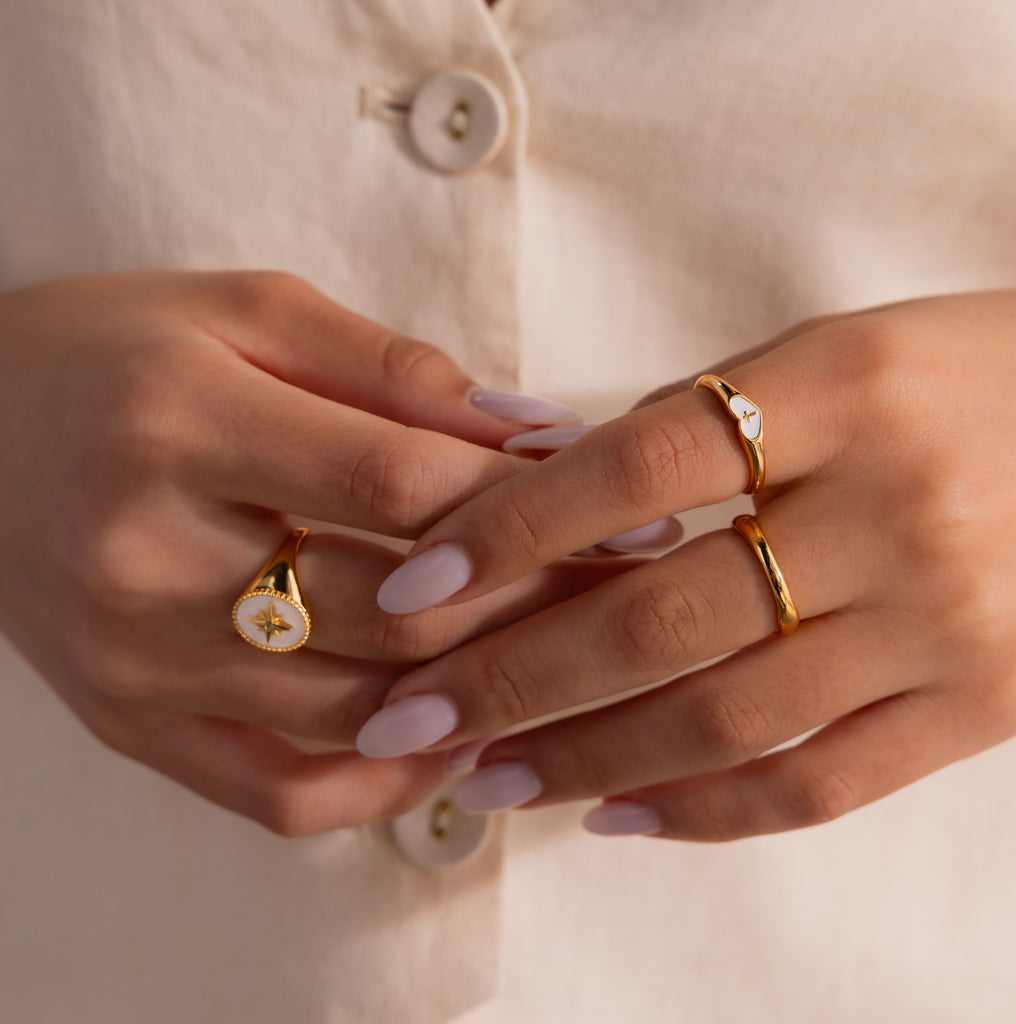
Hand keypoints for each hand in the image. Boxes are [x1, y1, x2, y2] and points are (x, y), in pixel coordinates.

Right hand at [0, 271, 613, 833]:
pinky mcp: (134, 728)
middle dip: (533, 602)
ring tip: (567, 663)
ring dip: (483, 693)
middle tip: (621, 592)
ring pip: (356, 712)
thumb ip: (393, 370)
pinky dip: (388, 781)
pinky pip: (282, 796)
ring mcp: (136, 664)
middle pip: (391, 611)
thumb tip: (532, 431)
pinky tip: (456, 739)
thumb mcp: (246, 313)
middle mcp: (146, 558)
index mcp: (179, 423)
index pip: (399, 484)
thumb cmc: (115, 353)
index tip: (624, 512)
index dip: (530, 503)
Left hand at [357, 291, 1015, 840]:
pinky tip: (614, 814)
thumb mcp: (830, 355)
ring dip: (587, 759)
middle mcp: (897, 508)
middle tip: (409, 719)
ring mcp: (947, 620)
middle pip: (664, 615)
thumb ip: (692, 422)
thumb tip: (536, 486)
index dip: (514, 527)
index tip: (412, 584)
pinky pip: (826, 783)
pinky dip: (707, 812)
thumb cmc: (952, 378)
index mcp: (846, 389)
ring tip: (488, 780)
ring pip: (729, 719)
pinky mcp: (986, 704)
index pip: (639, 463)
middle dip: (515, 678)